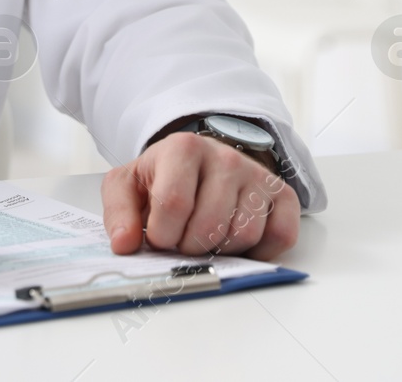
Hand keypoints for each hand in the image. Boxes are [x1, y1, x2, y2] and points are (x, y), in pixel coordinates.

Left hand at [101, 132, 297, 260]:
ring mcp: (257, 175)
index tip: (158, 235)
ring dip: (221, 251)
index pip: (174, 203)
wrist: (199, 164)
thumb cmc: (163, 178)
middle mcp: (225, 157)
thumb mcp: (128, 186)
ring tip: (206, 236)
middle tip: (182, 237)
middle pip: (210, 226)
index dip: (162, 234)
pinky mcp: (283, 195)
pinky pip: (280, 238)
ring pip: (243, 236)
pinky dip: (259, 253)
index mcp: (183, 149)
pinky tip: (235, 241)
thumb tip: (124, 245)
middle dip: (189, 246)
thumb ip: (118, 214)